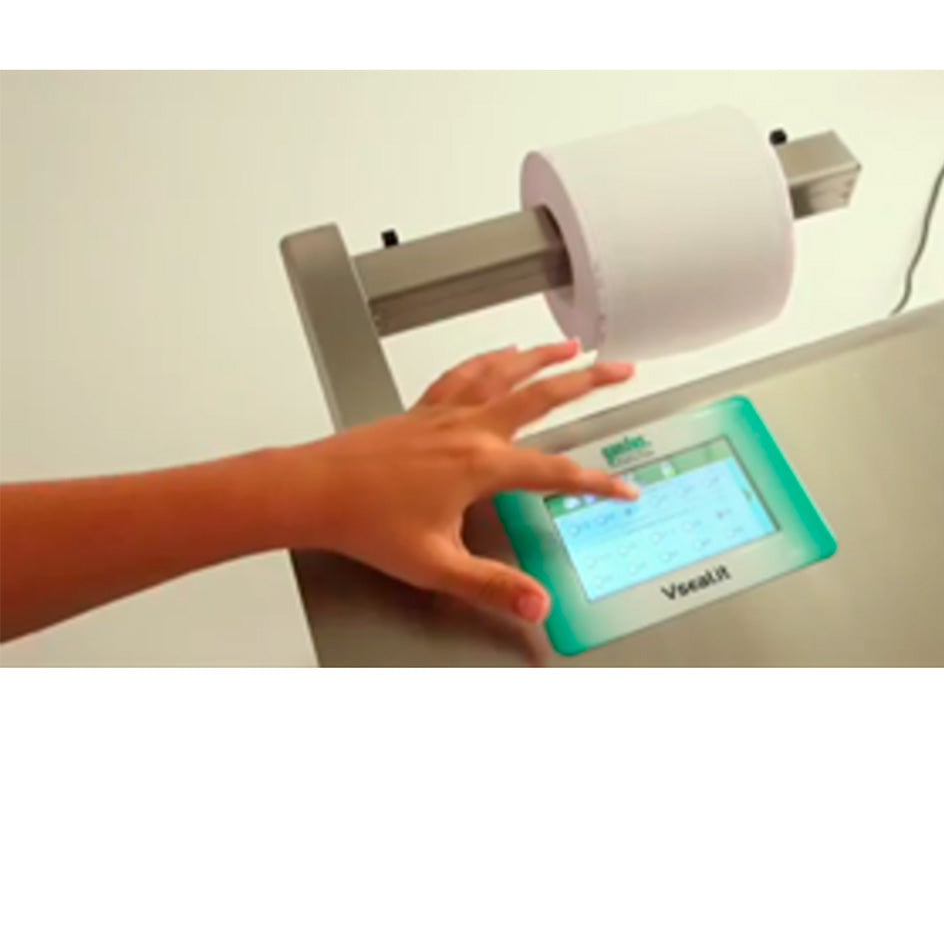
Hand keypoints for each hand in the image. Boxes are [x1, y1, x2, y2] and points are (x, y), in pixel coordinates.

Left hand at [289, 341, 636, 622]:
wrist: (315, 490)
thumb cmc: (367, 523)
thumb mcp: (435, 564)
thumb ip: (491, 585)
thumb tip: (536, 603)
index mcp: (481, 465)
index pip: (556, 471)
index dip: (597, 482)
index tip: (624, 489)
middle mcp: (470, 429)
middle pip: (543, 394)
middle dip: (589, 380)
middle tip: (622, 370)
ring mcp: (446, 413)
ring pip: (505, 371)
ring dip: (542, 356)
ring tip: (570, 345)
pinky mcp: (423, 409)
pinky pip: (465, 373)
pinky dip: (489, 359)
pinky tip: (500, 354)